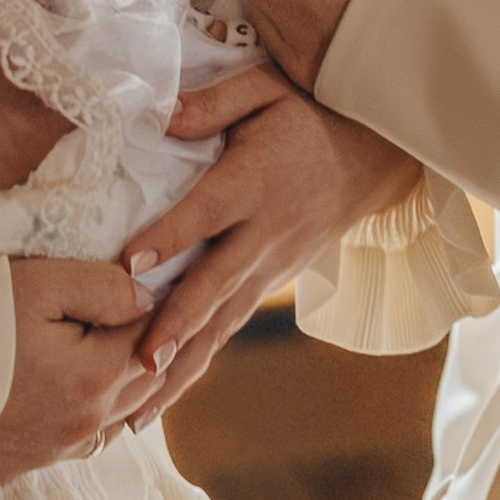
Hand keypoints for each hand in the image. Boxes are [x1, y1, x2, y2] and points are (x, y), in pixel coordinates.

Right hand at [0, 258, 152, 483]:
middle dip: (152, 340)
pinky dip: (96, 411)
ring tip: (119, 342)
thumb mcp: (35, 284)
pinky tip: (80, 389)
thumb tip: (149, 297)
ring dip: (128, 380)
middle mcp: (86, 424)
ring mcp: (55, 452)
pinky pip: (84, 439)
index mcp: (96, 376)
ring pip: (120, 416)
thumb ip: (101, 287)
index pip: (154, 331)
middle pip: (147, 380)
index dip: (156, 297)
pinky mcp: (23, 466)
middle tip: (147, 304)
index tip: (154, 272)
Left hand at [120, 64, 418, 411]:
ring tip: (138, 411)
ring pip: (222, 322)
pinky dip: (196, 363)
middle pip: (216, 282)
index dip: (170, 236)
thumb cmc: (306, 114)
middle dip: (177, 325)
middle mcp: (265, 232)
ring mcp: (272, 266)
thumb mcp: (266, 87)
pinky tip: (161, 398)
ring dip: (181, 366)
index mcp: (256, 180)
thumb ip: (214, 101)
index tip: (129, 264)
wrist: (370, 156)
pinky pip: (229, 327)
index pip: (208, 211)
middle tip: (138, 363)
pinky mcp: (271, 285)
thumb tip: (160, 116)